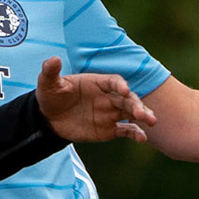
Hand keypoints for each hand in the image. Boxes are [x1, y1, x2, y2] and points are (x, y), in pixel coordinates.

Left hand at [34, 57, 155, 143]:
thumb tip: (52, 59)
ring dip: (142, 115)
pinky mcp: (109, 129)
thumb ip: (51, 72)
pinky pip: (126, 130)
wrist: (49, 119)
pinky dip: (135, 133)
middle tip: (142, 113)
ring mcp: (110, 113)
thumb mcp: (48, 84)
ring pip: (131, 112)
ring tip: (151, 121)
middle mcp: (108, 96)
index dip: (119, 85)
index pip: (113, 81)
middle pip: (127, 98)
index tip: (123, 90)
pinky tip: (143, 138)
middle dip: (136, 104)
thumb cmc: (52, 96)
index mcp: (98, 82)